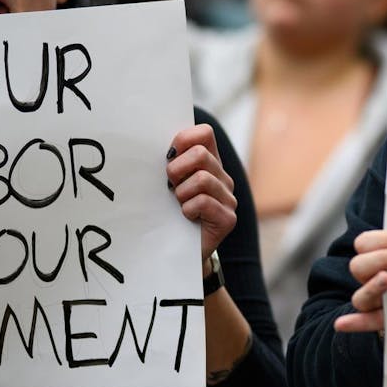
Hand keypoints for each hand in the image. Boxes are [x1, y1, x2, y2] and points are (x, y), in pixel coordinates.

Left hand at [166, 125, 237, 262]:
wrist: (176, 253)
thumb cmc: (168, 214)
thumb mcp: (168, 184)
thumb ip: (170, 163)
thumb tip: (158, 145)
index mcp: (209, 164)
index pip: (204, 134)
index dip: (184, 139)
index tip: (169, 156)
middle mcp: (223, 178)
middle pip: (200, 154)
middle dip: (176, 170)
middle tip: (170, 187)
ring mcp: (228, 198)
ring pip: (202, 178)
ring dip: (181, 193)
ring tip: (178, 204)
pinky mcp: (228, 218)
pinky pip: (204, 202)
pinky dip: (188, 210)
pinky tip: (186, 218)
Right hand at [335, 229, 386, 334]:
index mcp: (378, 256)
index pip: (364, 243)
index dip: (383, 239)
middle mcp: (371, 278)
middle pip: (359, 266)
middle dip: (383, 258)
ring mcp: (376, 301)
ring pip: (360, 296)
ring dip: (371, 286)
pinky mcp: (384, 321)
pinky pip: (365, 323)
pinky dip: (354, 324)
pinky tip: (341, 323)